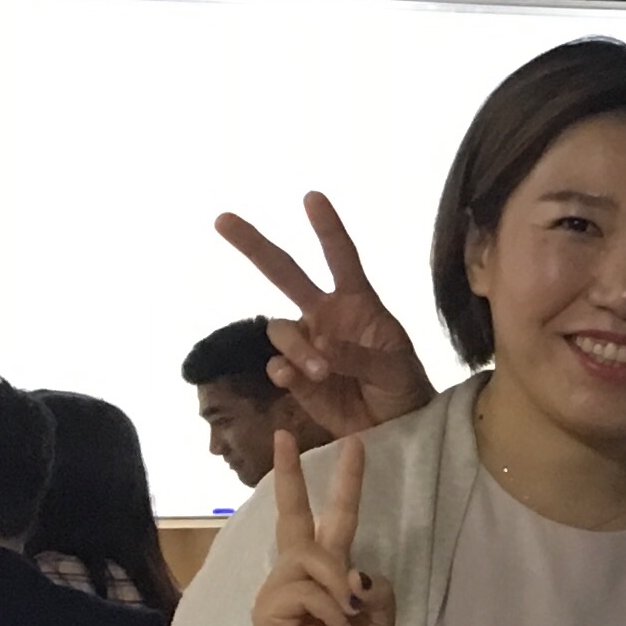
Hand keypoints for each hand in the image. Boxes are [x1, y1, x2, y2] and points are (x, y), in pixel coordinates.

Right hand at [216, 190, 435, 435]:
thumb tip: (321, 348)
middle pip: (284, 273)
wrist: (395, 427)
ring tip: (321, 371)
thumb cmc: (403, 386)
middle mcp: (325, 315)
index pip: (341, 257)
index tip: (312, 198)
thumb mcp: (393, 366)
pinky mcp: (295, 376)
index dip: (327, 228)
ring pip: (279, 329)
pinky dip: (284, 371)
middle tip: (222, 219)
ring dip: (296, 348)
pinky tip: (297, 380)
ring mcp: (307, 344)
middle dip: (254, 245)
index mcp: (357, 302)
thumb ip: (359, 355)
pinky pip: (276, 366)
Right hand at [252, 431, 389, 625]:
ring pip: (312, 557)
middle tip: (286, 437)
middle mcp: (300, 570)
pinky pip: (305, 590)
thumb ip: (376, 589)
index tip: (354, 443)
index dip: (343, 483)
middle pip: (293, 516)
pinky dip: (331, 608)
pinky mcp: (269, 607)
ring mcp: (280, 587)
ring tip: (351, 616)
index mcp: (329, 568)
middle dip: (290, 476)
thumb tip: (353, 574)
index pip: (332, 517)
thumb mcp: (380, 619)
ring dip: (338, 585)